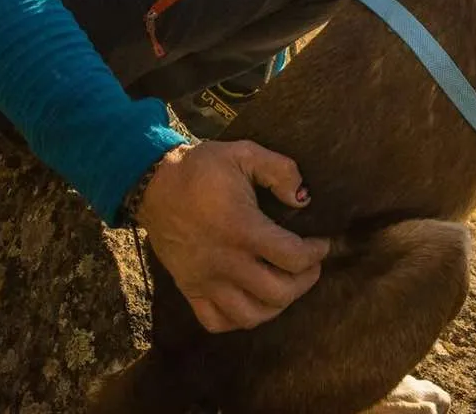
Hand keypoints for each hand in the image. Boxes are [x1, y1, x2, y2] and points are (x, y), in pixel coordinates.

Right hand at [136, 141, 329, 332]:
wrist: (154, 183)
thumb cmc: (202, 168)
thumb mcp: (243, 153)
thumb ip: (279, 170)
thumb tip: (303, 197)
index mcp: (242, 228)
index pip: (292, 257)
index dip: (315, 253)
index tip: (321, 243)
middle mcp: (226, 261)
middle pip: (278, 293)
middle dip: (304, 282)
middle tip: (309, 266)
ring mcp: (206, 279)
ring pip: (251, 316)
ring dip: (276, 305)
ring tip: (285, 284)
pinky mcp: (189, 288)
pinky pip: (217, 322)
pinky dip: (238, 320)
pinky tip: (251, 300)